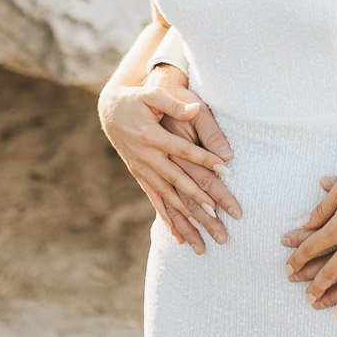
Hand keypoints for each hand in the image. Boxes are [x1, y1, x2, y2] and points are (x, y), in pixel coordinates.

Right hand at [146, 65, 241, 247]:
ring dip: (187, 220)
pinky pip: (156, 202)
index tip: (226, 170)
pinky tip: (181, 239)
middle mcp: (146, 158)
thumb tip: (195, 110)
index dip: (204, 159)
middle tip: (220, 219)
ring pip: (168, 199)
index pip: (184, 151)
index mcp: (151, 136)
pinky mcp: (140, 176)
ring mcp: (142, 170)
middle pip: (178, 183)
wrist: (110, 110)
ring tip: (205, 240)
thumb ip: (174, 105)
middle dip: (200, 201)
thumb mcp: (153, 96)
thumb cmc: (138, 100)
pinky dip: (168, 220)